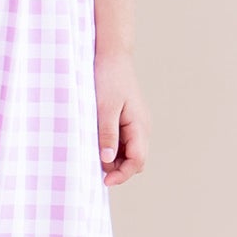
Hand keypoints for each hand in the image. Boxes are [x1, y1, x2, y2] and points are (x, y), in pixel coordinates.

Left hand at [95, 51, 148, 185]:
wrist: (112, 55)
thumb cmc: (108, 78)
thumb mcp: (104, 107)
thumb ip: (107, 134)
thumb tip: (108, 160)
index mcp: (140, 125)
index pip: (137, 161)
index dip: (122, 174)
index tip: (104, 181)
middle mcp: (142, 127)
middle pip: (136, 160)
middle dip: (119, 169)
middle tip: (96, 169)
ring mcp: (136, 124)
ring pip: (130, 152)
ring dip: (115, 159)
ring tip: (94, 156)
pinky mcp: (128, 120)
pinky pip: (124, 142)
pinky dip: (113, 148)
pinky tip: (98, 144)